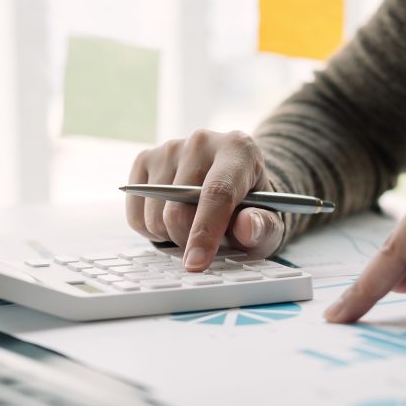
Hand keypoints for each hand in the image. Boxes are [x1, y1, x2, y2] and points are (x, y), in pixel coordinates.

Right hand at [126, 129, 284, 270]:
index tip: (196, 263)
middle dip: (189, 241)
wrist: (234, 185)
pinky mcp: (145, 160)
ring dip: (171, 237)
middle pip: (178, 211)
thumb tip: (248, 227)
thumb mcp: (269, 224)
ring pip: (154, 217)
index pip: (216, 193)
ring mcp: (169, 148)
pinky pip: (136, 216)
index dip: (205, 232)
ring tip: (193, 227)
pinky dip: (152, 231)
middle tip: (207, 244)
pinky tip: (172, 221)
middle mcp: (201, 142)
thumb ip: (263, 227)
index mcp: (238, 149)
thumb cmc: (252, 208)